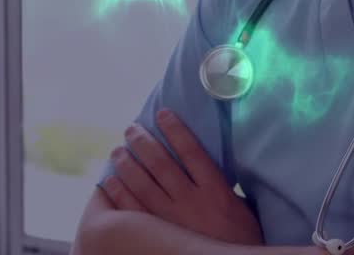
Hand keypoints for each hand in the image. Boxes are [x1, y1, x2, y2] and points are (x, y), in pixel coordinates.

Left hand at [100, 109, 263, 245]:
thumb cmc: (242, 238)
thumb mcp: (243, 206)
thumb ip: (225, 185)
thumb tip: (215, 161)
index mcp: (215, 191)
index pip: (191, 152)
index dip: (175, 130)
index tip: (162, 114)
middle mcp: (192, 202)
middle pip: (162, 165)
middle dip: (143, 143)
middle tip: (130, 129)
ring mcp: (172, 220)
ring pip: (144, 185)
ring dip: (127, 165)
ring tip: (116, 151)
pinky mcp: (159, 235)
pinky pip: (134, 211)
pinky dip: (119, 195)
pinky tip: (110, 182)